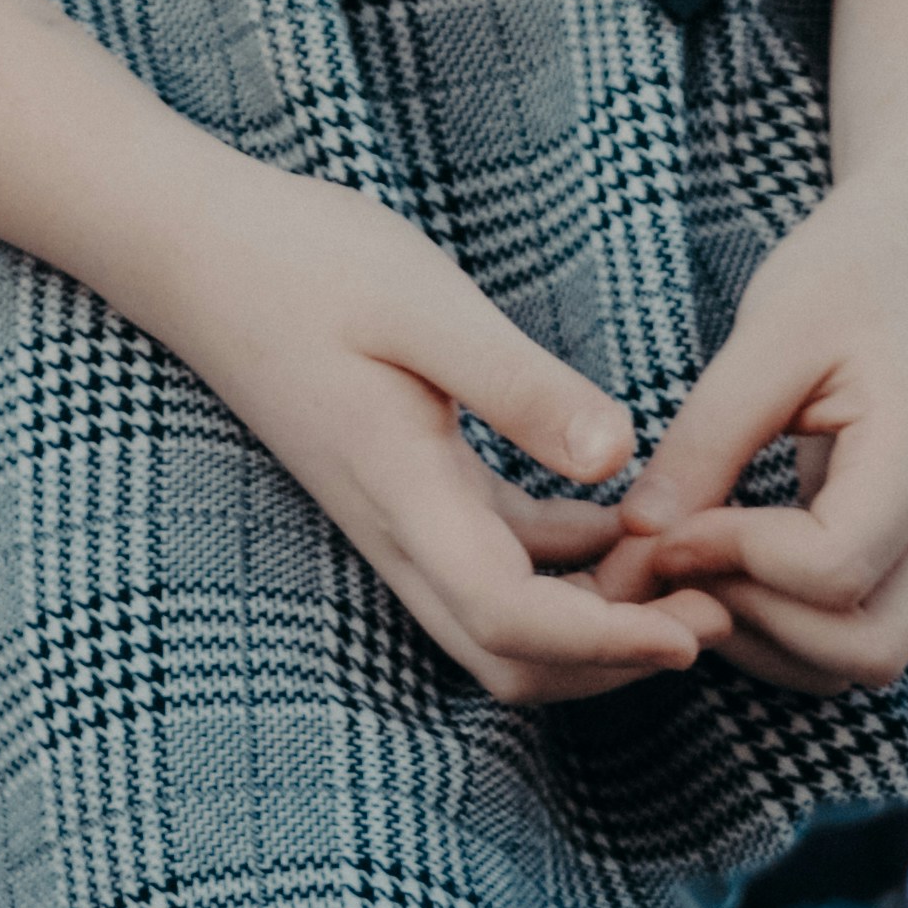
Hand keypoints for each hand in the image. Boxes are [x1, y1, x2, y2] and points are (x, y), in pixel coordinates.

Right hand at [137, 169, 729, 709]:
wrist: (196, 249)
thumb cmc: (303, 260)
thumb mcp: (421, 302)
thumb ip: (517, 384)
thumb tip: (618, 460)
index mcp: (403, 493)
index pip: (512, 618)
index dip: (609, 643)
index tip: (695, 626)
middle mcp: (396, 529)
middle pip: (512, 655)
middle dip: (615, 658)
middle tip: (711, 610)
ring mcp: (392, 515)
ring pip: (500, 620)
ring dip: (592, 619)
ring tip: (682, 569)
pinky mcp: (397, 487)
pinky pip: (488, 560)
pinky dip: (559, 566)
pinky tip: (614, 517)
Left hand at [602, 187, 907, 691]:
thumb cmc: (849, 271)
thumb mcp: (767, 334)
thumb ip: (706, 440)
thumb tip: (640, 538)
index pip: (835, 568)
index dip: (738, 559)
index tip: (666, 523)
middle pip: (869, 648)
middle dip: (760, 624)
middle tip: (677, 563)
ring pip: (869, 656)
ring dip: (774, 639)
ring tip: (694, 569)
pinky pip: (864, 624)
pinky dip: (794, 623)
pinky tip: (730, 565)